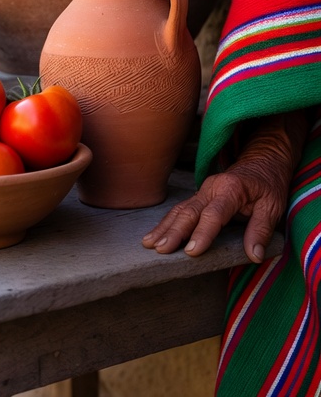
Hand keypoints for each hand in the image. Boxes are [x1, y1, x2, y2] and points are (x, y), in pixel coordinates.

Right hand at [142, 111, 307, 263]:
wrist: (259, 164)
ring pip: (179, 210)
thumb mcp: (273, 207)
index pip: (213, 214)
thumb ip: (261, 230)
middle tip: (160, 249)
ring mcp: (201, 192)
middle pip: (188, 212)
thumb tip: (254, 255)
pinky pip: (179, 210)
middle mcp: (210, 189)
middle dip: (173, 231)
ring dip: (164, 227)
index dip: (202, 233)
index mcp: (230, 190)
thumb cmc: (267, 187)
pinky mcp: (197, 197)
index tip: (191, 251)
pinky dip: (166, 223)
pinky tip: (155, 235)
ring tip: (149, 243)